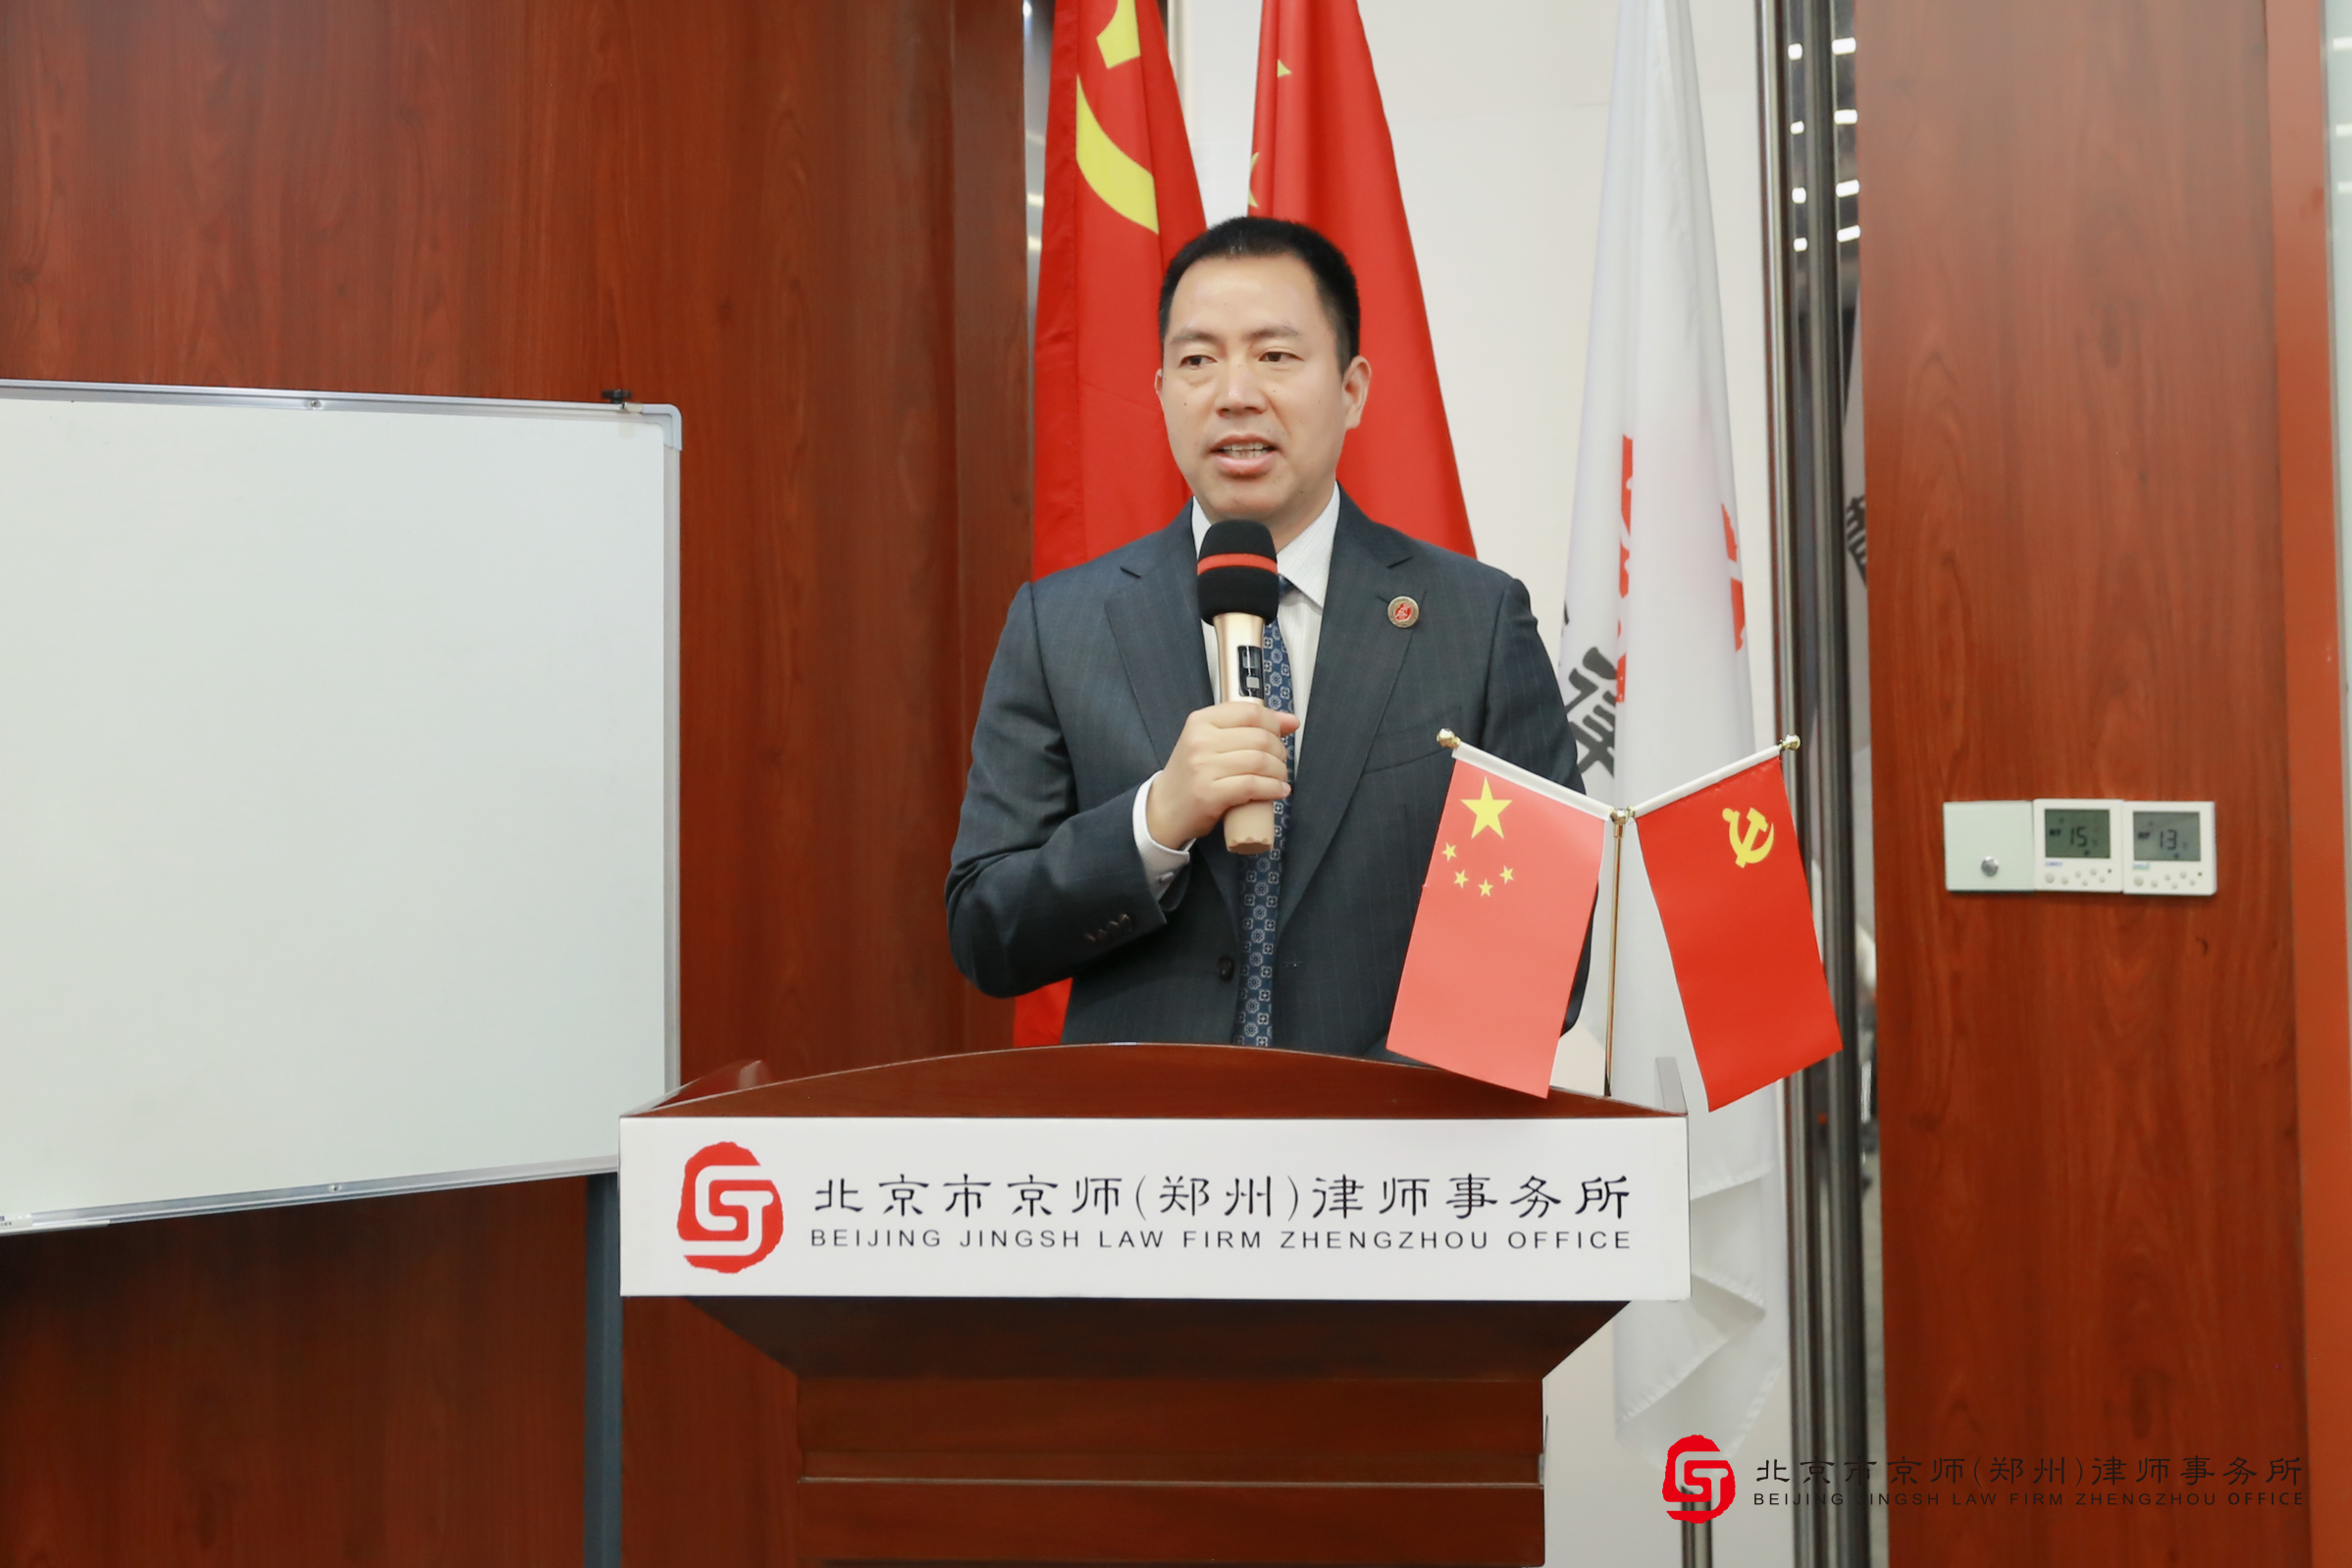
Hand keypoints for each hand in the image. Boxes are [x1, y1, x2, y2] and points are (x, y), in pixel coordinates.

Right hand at [1145, 702, 1300, 846]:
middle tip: (1280, 762)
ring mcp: (1203, 767)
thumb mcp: (1210, 742)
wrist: (1164, 809)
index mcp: (1201, 721)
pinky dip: (1273, 789)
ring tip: (1280, 778)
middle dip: (1280, 751)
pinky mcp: (1209, 794)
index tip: (1282, 735)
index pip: (1250, 711)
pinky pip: (1253, 785)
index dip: (1274, 723)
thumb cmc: (1192, 774)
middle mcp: (1200, 741)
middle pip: (1260, 738)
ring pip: (1260, 761)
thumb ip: (1245, 727)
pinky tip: (1278, 791)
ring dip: (1279, 772)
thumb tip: (1291, 721)